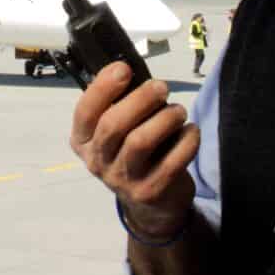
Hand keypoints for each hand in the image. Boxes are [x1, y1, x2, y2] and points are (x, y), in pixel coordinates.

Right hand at [69, 62, 199, 236]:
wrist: (151, 205)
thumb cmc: (132, 153)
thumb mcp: (115, 132)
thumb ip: (117, 105)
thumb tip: (130, 70)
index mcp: (83, 141)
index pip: (85, 112)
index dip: (103, 87)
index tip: (124, 69)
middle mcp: (97, 162)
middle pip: (113, 125)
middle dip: (140, 99)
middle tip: (161, 87)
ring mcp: (123, 180)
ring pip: (140, 141)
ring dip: (164, 118)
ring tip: (179, 111)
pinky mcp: (151, 191)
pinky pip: (171, 161)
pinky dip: (186, 140)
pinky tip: (191, 131)